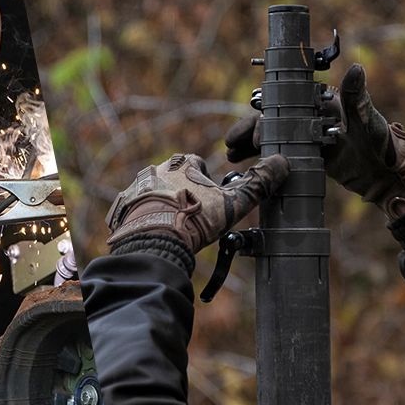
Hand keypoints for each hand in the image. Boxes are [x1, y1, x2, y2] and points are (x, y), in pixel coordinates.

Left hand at [106, 153, 288, 253]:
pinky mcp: (122, 207)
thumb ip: (258, 184)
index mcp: (183, 164)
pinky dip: (146, 219)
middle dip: (185, 192)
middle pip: (175, 177)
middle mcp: (157, 169)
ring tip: (175, 227)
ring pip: (155, 192)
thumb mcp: (233, 203)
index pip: (199, 163)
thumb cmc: (194, 220)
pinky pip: (135, 209)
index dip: (208, 180)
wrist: (151, 241)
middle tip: (194, 215)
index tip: (212, 198)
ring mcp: (136, 187)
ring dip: (165, 205)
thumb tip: (283, 163)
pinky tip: (156, 233)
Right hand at [224, 63, 404, 218]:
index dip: (265, 113)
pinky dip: (261, 158)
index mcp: (320, 104)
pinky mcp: (305, 157)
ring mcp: (305, 138)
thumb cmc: (380, 141)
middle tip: (233, 145)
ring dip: (250, 145)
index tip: (253, 124)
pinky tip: (244, 165)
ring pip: (271, 138)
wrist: (385, 173)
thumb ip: (357, 96)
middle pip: (272, 121)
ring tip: (232, 155)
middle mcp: (308, 118)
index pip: (286, 105)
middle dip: (250, 131)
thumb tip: (357, 67)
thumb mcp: (366, 119)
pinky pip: (278, 155)